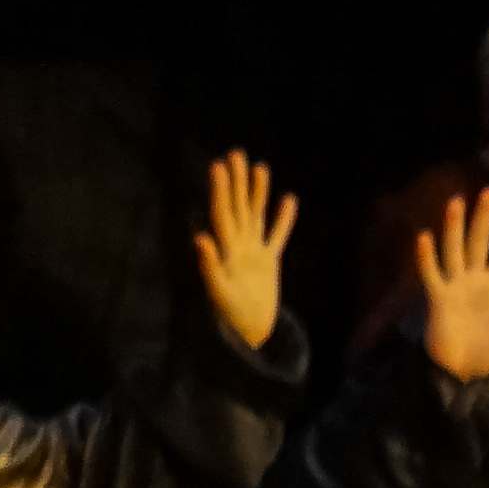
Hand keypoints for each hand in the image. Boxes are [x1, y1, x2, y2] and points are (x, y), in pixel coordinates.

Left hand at [191, 151, 290, 356]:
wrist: (248, 333)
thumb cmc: (231, 315)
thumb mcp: (219, 291)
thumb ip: (209, 265)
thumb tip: (200, 238)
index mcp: (228, 249)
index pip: (223, 212)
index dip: (221, 189)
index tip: (219, 166)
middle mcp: (239, 245)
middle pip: (237, 207)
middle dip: (236, 181)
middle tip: (235, 153)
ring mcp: (255, 252)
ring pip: (256, 215)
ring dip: (257, 192)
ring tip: (260, 167)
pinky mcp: (269, 263)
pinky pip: (278, 236)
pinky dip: (283, 219)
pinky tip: (288, 199)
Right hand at [412, 186, 488, 382]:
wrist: (460, 374)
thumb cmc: (483, 353)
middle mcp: (472, 280)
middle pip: (479, 242)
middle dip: (485, 217)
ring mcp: (454, 287)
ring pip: (454, 250)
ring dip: (454, 226)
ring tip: (457, 201)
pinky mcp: (438, 299)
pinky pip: (431, 275)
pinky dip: (427, 257)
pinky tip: (425, 237)